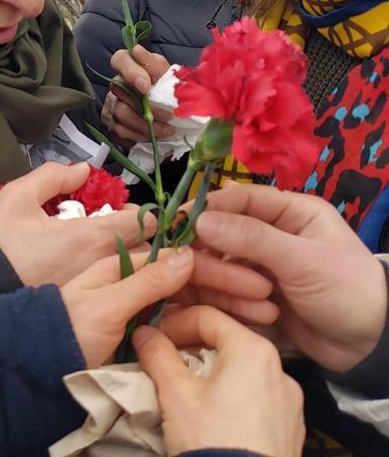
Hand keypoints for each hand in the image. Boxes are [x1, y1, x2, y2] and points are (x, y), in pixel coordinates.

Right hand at [0, 162, 154, 286]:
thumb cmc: (4, 244)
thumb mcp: (18, 196)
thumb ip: (53, 175)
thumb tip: (84, 170)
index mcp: (92, 236)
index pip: (144, 223)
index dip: (142, 213)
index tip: (123, 211)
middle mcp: (103, 265)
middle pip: (146, 249)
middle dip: (139, 236)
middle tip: (116, 229)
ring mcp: (99, 290)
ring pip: (135, 272)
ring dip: (131, 258)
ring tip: (108, 251)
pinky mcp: (90, 307)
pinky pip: (120, 292)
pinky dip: (119, 280)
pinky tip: (97, 272)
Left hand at [63, 248, 278, 367]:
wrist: (40, 369)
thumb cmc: (70, 331)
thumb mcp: (106, 304)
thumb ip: (145, 282)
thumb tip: (188, 254)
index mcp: (122, 266)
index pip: (178, 261)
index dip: (215, 267)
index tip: (252, 277)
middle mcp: (133, 283)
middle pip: (187, 281)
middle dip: (227, 286)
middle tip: (267, 299)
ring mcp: (138, 310)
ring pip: (188, 303)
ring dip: (224, 306)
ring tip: (264, 316)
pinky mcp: (139, 336)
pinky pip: (178, 326)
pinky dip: (206, 327)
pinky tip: (232, 331)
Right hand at [100, 46, 173, 146]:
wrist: (173, 116)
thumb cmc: (169, 92)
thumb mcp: (167, 75)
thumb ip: (154, 64)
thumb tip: (136, 50)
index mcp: (130, 66)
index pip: (119, 59)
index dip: (130, 71)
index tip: (146, 87)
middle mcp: (116, 84)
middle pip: (120, 91)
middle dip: (146, 106)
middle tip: (168, 115)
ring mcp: (111, 105)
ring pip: (120, 113)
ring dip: (145, 124)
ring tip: (166, 129)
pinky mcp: (112, 124)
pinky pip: (120, 132)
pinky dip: (139, 136)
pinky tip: (153, 136)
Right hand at [134, 305, 304, 456]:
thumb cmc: (210, 440)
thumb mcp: (175, 394)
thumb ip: (158, 355)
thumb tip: (144, 333)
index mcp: (253, 350)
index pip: (207, 316)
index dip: (174, 321)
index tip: (153, 336)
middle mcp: (279, 369)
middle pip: (227, 341)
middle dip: (192, 346)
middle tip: (164, 359)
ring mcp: (290, 402)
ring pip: (243, 370)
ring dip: (212, 370)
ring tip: (186, 388)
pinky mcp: (291, 428)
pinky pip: (258, 397)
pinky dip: (233, 394)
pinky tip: (213, 414)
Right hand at [195, 182, 387, 372]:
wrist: (371, 350)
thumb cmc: (348, 290)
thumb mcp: (303, 260)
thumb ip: (252, 237)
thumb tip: (200, 220)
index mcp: (287, 212)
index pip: (238, 198)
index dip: (208, 208)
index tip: (179, 222)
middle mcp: (268, 235)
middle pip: (220, 235)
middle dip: (220, 258)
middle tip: (225, 278)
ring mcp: (257, 267)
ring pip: (219, 265)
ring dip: (231, 285)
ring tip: (262, 304)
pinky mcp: (251, 297)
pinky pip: (224, 293)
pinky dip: (235, 305)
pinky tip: (263, 317)